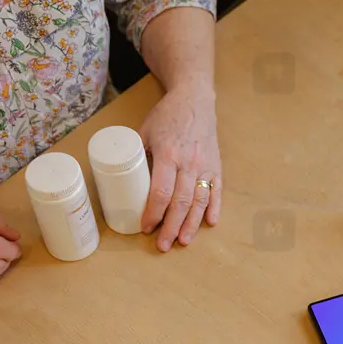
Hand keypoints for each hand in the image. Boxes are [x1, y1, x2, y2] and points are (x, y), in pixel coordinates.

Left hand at [139, 81, 221, 251]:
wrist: (195, 99)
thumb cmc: (167, 116)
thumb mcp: (145, 131)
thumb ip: (139, 157)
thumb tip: (126, 183)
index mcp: (169, 154)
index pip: (161, 191)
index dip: (153, 213)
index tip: (146, 227)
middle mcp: (189, 162)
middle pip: (180, 202)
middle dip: (171, 227)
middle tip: (163, 244)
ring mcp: (205, 165)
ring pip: (199, 201)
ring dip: (191, 224)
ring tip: (183, 241)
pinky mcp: (216, 166)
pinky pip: (216, 191)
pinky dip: (214, 208)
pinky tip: (209, 223)